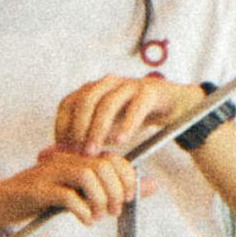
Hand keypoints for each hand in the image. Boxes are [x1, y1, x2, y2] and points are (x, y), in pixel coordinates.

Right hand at [0, 136, 143, 236]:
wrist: (2, 202)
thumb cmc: (44, 198)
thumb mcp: (81, 192)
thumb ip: (112, 188)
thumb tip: (153, 186)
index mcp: (77, 157)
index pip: (113, 158)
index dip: (127, 178)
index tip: (127, 198)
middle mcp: (66, 159)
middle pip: (103, 166)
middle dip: (115, 191)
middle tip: (113, 211)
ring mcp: (51, 172)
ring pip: (88, 176)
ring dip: (100, 199)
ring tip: (99, 216)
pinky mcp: (38, 189)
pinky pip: (67, 195)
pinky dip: (81, 210)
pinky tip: (84, 220)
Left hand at [49, 70, 209, 159]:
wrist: (174, 105)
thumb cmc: (134, 117)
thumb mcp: (108, 126)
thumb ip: (88, 136)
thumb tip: (61, 154)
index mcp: (93, 88)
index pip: (68, 104)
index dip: (62, 126)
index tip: (63, 150)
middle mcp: (108, 83)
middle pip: (85, 102)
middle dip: (78, 129)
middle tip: (78, 154)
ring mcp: (129, 85)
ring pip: (107, 104)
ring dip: (98, 130)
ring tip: (95, 152)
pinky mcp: (150, 91)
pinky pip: (136, 107)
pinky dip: (126, 124)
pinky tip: (121, 141)